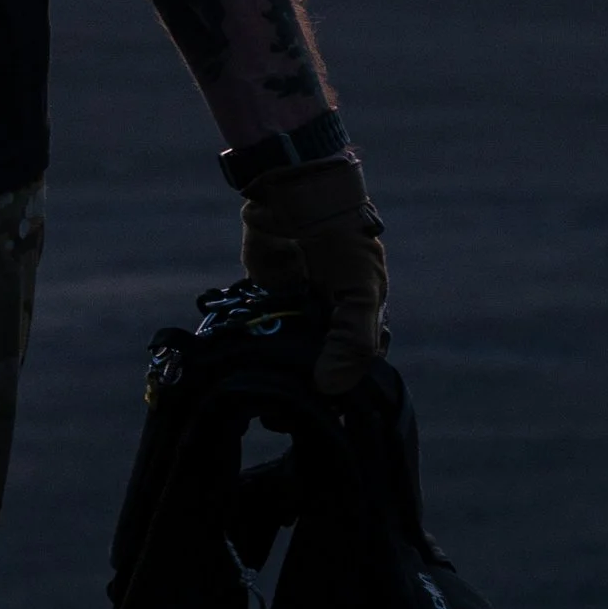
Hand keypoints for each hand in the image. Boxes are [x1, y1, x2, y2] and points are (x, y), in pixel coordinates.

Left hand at [240, 155, 388, 394]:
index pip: (355, 365)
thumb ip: (352, 341)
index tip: (325, 411)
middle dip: (305, 384)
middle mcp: (329, 318)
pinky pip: (259, 332)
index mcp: (360, 316)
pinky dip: (253, 348)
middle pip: (318, 365)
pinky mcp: (265, 299)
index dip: (343, 387)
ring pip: (287, 355)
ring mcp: (296, 310)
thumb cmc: (342, 243)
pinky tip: (246, 370)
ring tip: (265, 397)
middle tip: (288, 409)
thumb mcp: (361, 292)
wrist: (297, 198)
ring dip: (277, 372)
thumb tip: (329, 388)